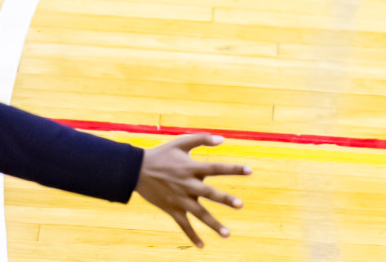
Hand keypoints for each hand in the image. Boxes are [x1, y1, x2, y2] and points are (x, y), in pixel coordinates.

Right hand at [135, 133, 249, 247]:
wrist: (135, 169)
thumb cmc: (160, 154)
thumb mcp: (179, 143)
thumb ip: (201, 139)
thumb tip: (223, 139)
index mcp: (190, 168)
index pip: (216, 168)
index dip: (233, 169)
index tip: (250, 170)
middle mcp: (187, 184)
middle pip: (209, 193)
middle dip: (224, 199)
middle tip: (239, 205)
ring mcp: (180, 198)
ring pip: (199, 213)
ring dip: (213, 224)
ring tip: (227, 234)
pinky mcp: (172, 209)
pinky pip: (183, 224)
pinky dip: (192, 236)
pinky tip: (202, 246)